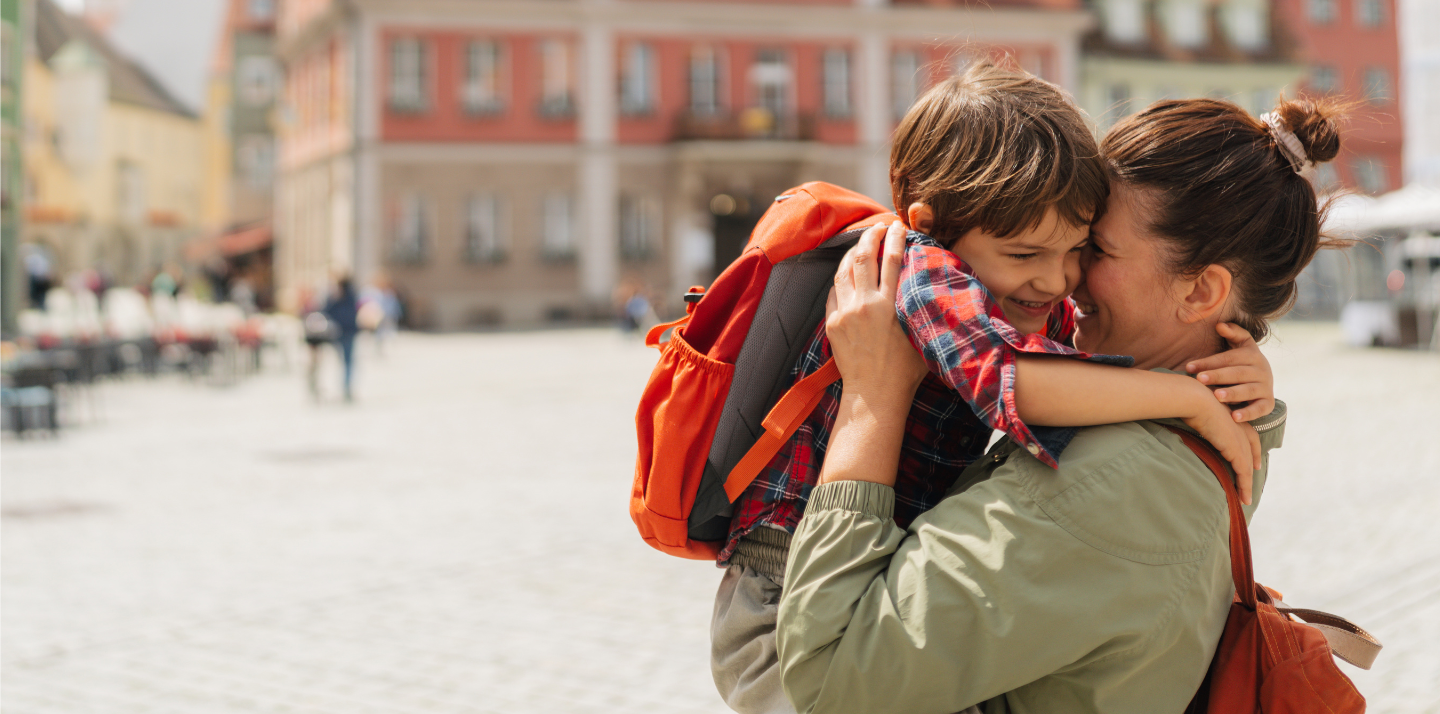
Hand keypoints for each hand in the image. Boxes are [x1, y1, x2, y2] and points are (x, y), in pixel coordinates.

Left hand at [826, 221, 926, 407]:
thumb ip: (921, 306)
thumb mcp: (922, 333)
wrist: (874, 394)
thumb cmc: (905, 370)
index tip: (898, 225)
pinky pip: (833, 292)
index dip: (894, 237)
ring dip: (851, 253)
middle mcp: (865, 304)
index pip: (892, 258)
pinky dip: (841, 279)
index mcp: (890, 305)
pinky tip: (847, 275)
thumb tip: (929, 283)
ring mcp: (845, 313)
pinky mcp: (832, 323)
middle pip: (862, 256)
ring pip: (843, 270)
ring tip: (860, 245)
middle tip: (877, 227)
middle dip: (870, 236)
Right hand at [1181, 389, 1260, 504]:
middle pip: (1251, 451)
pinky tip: (1243, 498)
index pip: (1250, 436)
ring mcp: (1240, 439)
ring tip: (1245, 499)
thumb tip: (1187, 417)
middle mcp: (1241, 427)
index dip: (1252, 449)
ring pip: (1247, 467)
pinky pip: (1243, 473)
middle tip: (1250, 481)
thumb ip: (1199, 415)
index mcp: (1234, 416)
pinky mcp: (1236, 450)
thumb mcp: (1197, 408)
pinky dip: (1244, 486)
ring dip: (1247, 485)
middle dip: (1252, 466)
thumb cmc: (1188, 399)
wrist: (1194, 398)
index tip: (1253, 461)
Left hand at [1185, 323, 1274, 422]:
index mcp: (1252, 354)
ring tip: (1217, 396)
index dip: (1209, 362)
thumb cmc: (1243, 361)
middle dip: (1218, 376)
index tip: (1189, 367)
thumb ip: (1233, 333)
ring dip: (1233, 393)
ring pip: (1248, 390)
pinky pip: (1259, 409)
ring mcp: (1265, 387)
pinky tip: (1234, 418)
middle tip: (1200, 379)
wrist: (1263, 380)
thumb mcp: (1241, 344)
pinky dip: (1248, 414)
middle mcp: (1261, 370)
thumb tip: (1219, 324)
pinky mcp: (1267, 403)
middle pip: (1237, 373)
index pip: (1228, 358)